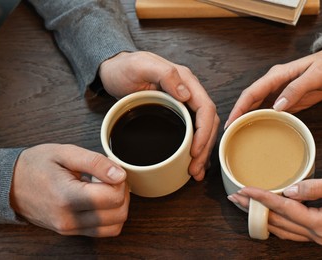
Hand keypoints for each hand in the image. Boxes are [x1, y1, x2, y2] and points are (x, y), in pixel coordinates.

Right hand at [10, 144, 128, 236]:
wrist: (9, 184)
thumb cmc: (35, 165)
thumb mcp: (65, 153)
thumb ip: (95, 162)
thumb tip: (120, 174)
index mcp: (67, 197)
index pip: (113, 198)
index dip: (120, 181)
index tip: (110, 170)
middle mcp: (68, 219)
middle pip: (118, 214)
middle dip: (122, 193)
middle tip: (110, 178)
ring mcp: (69, 229)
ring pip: (114, 226)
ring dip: (118, 207)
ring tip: (104, 189)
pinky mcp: (70, 232)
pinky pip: (103, 231)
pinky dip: (109, 216)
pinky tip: (99, 200)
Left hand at [99, 51, 219, 180]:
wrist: (113, 70)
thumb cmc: (124, 67)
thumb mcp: (140, 66)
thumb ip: (165, 74)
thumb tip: (186, 94)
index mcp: (185, 80)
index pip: (205, 108)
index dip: (204, 131)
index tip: (194, 151)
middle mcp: (188, 92)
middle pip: (208, 122)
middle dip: (205, 147)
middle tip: (196, 169)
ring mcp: (183, 103)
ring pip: (202, 129)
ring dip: (202, 151)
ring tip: (196, 171)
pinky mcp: (176, 113)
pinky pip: (191, 131)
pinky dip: (194, 148)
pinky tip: (191, 162)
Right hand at [226, 47, 321, 127]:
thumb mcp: (315, 76)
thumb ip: (295, 90)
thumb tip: (277, 106)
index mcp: (276, 76)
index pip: (251, 93)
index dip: (239, 107)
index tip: (231, 122)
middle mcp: (273, 84)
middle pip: (250, 100)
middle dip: (238, 115)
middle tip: (229, 133)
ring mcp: (279, 92)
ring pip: (257, 106)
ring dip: (247, 118)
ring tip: (238, 134)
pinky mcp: (286, 100)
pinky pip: (269, 110)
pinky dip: (261, 119)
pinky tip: (257, 129)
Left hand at [228, 174, 321, 244]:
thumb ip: (314, 188)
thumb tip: (289, 190)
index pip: (283, 208)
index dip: (262, 198)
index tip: (244, 189)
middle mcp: (318, 235)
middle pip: (277, 221)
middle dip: (254, 209)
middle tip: (235, 197)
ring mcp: (319, 237)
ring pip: (282, 228)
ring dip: (261, 216)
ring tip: (244, 205)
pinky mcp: (321, 233)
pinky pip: (291, 231)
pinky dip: (275, 222)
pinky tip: (265, 215)